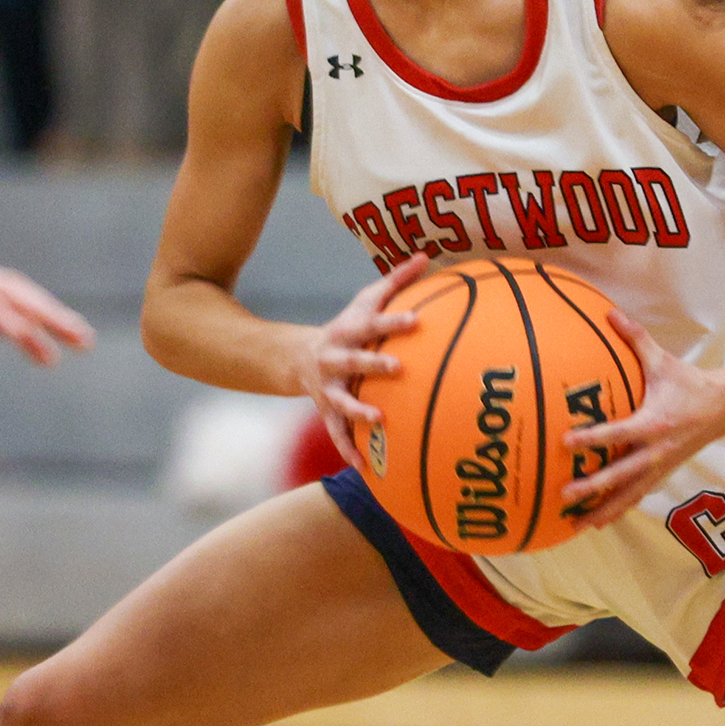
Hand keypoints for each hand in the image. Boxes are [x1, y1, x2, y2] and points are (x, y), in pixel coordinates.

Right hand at [296, 254, 429, 459]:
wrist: (298, 357)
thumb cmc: (348, 325)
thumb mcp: (366, 300)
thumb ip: (396, 281)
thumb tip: (426, 255)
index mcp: (348, 331)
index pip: (373, 324)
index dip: (392, 322)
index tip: (416, 321)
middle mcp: (335, 359)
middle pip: (354, 361)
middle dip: (373, 365)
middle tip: (399, 368)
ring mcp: (329, 388)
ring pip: (342, 402)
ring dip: (358, 411)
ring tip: (379, 420)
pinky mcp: (326, 411)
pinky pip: (337, 435)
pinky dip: (348, 451)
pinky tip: (364, 470)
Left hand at [559, 311, 724, 529]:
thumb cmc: (690, 382)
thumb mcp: (663, 360)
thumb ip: (635, 338)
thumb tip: (610, 313)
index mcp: (654, 423)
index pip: (617, 433)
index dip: (592, 439)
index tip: (566, 442)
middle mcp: (657, 451)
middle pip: (621, 475)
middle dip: (593, 488)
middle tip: (565, 495)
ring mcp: (661, 466)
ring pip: (629, 494)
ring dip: (604, 510)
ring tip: (577, 526)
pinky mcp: (663, 473)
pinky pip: (638, 495)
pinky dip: (619, 508)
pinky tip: (598, 521)